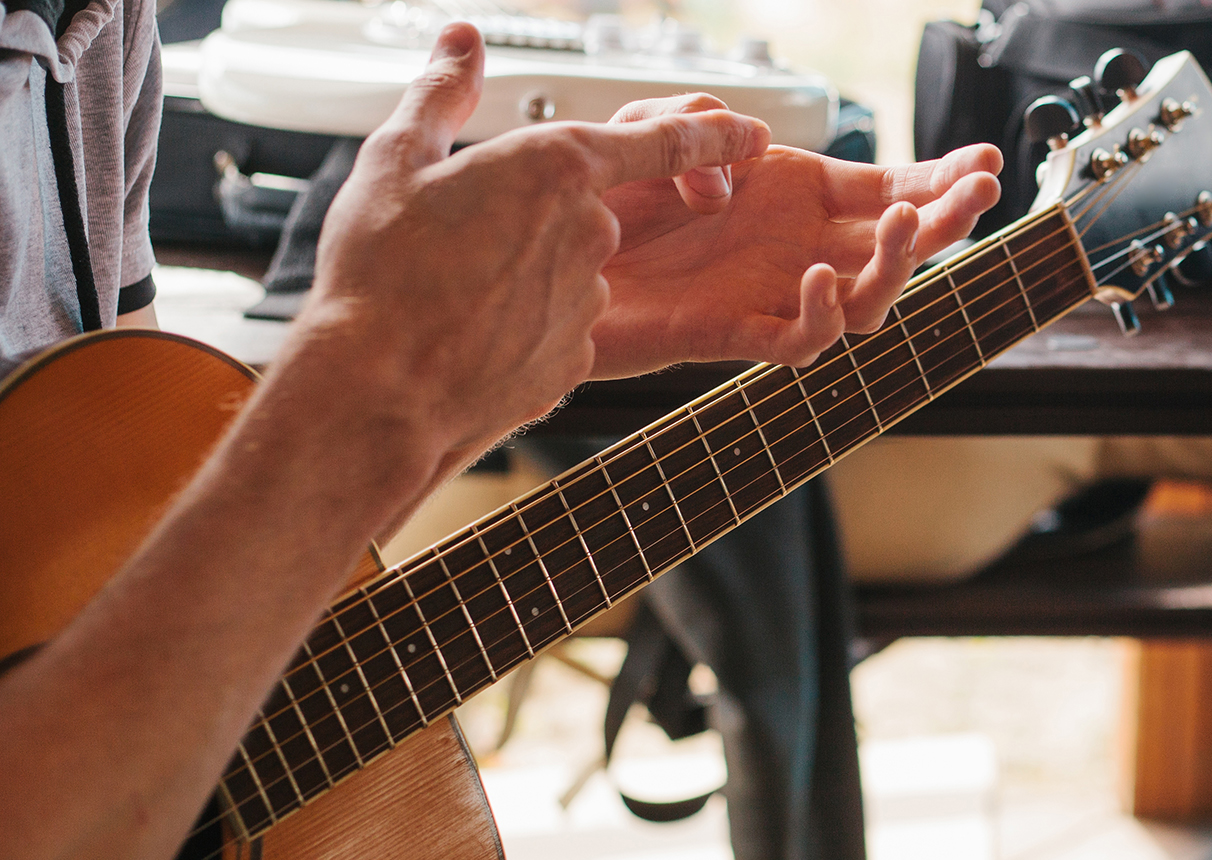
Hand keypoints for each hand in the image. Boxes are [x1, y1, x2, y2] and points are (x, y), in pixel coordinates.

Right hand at [282, 26, 769, 483]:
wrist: (379, 389)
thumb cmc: (380, 275)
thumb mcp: (396, 159)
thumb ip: (442, 94)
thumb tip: (462, 41)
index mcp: (557, 168)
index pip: (664, 142)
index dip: (715, 136)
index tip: (754, 134)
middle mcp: (591, 231)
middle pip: (590, 212)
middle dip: (538, 223)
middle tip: (465, 242)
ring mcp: (591, 298)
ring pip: (572, 272)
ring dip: (527, 277)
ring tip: (455, 294)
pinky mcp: (579, 355)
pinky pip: (559, 328)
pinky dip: (525, 328)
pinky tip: (472, 336)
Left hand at [588, 96, 1002, 375]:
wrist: (540, 260)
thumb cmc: (597, 199)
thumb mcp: (651, 126)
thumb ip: (702, 124)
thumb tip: (752, 158)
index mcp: (791, 194)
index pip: (886, 188)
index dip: (940, 179)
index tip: (988, 161)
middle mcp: (794, 246)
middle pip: (897, 244)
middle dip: (947, 218)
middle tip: (979, 194)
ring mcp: (770, 293)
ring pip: (867, 300)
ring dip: (895, 264)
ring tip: (900, 223)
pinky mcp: (735, 333)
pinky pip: (802, 342)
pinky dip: (822, 316)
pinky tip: (818, 277)